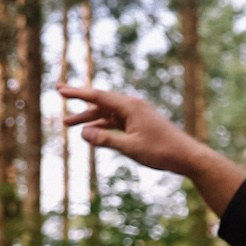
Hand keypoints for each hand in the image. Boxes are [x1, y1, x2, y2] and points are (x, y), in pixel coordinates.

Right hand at [57, 85, 245, 217]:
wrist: (185, 155)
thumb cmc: (160, 151)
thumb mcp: (130, 147)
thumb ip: (105, 139)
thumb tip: (84, 133)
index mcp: (130, 106)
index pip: (98, 96)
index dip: (77, 93)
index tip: (60, 90)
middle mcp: (132, 105)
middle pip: (100, 101)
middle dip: (79, 102)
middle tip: (59, 95)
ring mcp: (136, 114)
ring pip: (106, 113)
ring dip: (89, 118)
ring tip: (68, 125)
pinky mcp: (139, 123)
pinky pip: (115, 121)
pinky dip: (102, 126)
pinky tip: (91, 132)